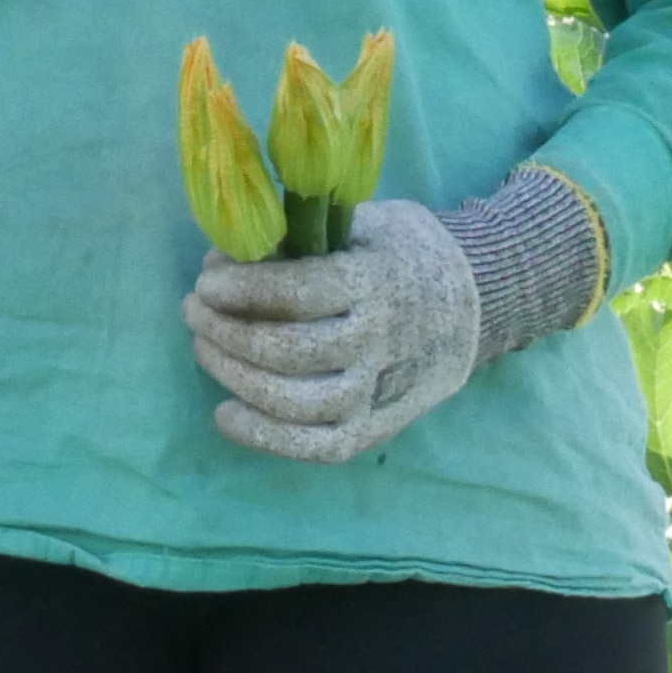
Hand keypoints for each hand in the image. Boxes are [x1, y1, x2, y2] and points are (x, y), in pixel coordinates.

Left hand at [185, 195, 481, 462]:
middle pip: (288, 350)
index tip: (205, 281)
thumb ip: (298, 240)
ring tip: (204, 347)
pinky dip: (264, 437)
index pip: (299, 293)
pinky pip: (317, 446)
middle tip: (194, 310)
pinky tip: (225, 414)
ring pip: (295, 402)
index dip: (243, 289)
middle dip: (227, 331)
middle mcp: (378, 342)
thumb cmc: (402, 255)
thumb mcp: (361, 226)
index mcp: (376, 283)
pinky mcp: (377, 427)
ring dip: (235, 377)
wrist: (477, 302)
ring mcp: (379, 391)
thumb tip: (221, 259)